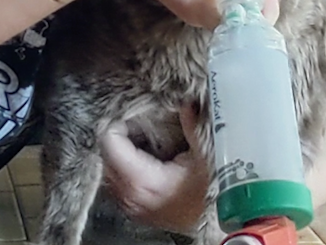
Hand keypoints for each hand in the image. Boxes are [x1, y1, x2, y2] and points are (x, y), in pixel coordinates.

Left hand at [100, 104, 207, 233]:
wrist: (220, 225)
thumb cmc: (211, 194)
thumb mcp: (205, 155)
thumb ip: (191, 125)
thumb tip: (185, 100)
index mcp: (143, 181)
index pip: (109, 143)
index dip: (118, 122)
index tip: (131, 110)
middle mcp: (130, 195)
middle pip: (105, 154)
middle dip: (119, 133)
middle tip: (136, 118)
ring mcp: (130, 205)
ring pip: (108, 168)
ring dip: (120, 149)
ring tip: (140, 133)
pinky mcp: (135, 209)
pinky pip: (116, 181)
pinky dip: (124, 164)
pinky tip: (143, 154)